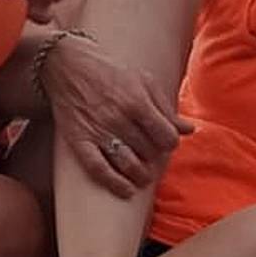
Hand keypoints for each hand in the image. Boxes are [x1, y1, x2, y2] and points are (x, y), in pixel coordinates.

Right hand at [41, 33, 193, 198]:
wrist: (66, 65)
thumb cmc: (110, 72)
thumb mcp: (144, 81)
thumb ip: (166, 107)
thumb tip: (189, 130)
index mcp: (138, 102)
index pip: (166, 137)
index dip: (170, 143)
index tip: (166, 142)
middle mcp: (119, 119)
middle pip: (149, 152)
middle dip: (155, 157)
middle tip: (153, 157)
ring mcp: (98, 131)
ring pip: (128, 164)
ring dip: (140, 174)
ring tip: (144, 176)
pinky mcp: (79, 141)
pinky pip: (98, 169)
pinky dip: (114, 183)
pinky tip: (126, 191)